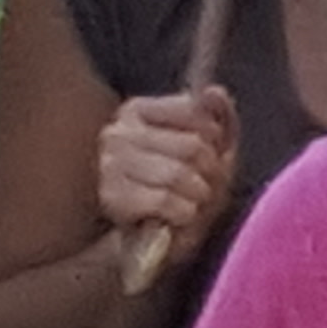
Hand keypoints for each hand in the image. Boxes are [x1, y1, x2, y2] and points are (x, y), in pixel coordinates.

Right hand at [95, 86, 237, 256]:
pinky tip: (179, 215)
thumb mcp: (208, 147)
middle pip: (192, 146)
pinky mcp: (112, 198)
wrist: (148, 236)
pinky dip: (183, 212)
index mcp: (136, 111)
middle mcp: (117, 134)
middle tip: (208, 186)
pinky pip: (164, 200)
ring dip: (200, 194)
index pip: (195, 111)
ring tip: (195, 201)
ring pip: (179, 174)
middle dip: (212, 171)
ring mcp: (110, 166)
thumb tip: (214, 91)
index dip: (216, 138)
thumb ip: (217, 115)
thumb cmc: (182, 185)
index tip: (212, 154)